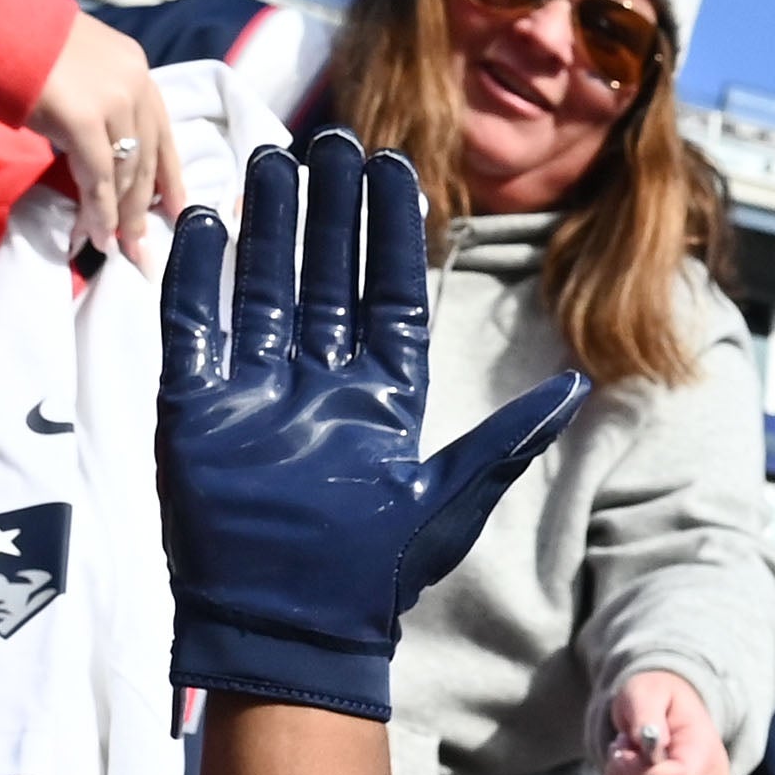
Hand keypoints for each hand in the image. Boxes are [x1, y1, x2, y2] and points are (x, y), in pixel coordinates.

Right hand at [26, 13, 179, 259]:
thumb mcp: (75, 69)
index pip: (162, 130)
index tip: (177, 210)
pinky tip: (98, 236)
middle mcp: (134, 81)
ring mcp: (113, 99)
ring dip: (122, 217)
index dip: (170, 175)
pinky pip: (100, 177)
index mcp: (135, 66)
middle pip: (148, 157)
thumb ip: (98, 102)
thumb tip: (100, 149)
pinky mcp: (86, 119)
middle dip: (146, 208)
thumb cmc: (19, 45)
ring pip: (127, 172)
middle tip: (144, 249)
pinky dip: (100, 211)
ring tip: (119, 249)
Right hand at [158, 132, 587, 717]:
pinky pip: (197, 330)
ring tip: (271, 160)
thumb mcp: (452, 499)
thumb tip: (577, 388)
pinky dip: (198, 280)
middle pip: (325, 277)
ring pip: (263, 288)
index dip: (392, 232)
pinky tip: (206, 224)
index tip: (395, 167)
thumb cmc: (376, 576)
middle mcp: (320, 384)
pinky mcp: (198, 411)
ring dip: (267, 226)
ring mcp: (257, 392)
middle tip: (329, 141)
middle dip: (328, 211)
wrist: (291, 632)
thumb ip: (507, 439)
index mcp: (383, 397)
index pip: (390, 294)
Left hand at [601, 666, 727, 774]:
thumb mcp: (647, 690)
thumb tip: (652, 740)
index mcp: (709, 754)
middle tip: (621, 744)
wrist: (664, 711)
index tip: (622, 750)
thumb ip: (646, 712)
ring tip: (626, 753)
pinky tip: (625, 771)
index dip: (644, 773)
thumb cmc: (658, 697)